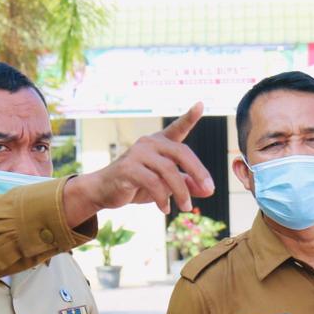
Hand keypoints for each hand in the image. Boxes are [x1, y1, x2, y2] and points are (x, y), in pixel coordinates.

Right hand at [64, 103, 213, 223]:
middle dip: (199, 172)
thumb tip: (209, 191)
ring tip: (186, 207)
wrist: (103, 191)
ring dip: (182, 192)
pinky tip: (165, 209)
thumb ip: (186, 184)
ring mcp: (138, 153)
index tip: (201, 104)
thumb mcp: (165, 185)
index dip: (190, 116)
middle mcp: (149, 143)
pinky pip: (153, 183)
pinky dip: (163, 198)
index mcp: (160, 143)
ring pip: (169, 171)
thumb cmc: (137, 185)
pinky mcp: (128, 168)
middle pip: (182, 153)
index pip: (178, 128)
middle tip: (210, 190)